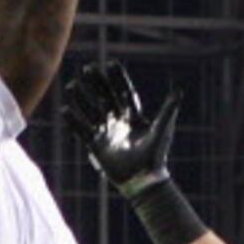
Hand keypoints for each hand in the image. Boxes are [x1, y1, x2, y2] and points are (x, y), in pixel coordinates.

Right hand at [64, 61, 179, 194]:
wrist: (143, 180)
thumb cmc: (155, 155)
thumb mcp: (162, 130)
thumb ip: (168, 109)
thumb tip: (179, 90)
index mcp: (133, 116)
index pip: (124, 92)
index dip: (118, 79)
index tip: (111, 63)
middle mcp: (119, 121)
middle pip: (105, 97)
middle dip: (96, 83)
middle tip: (87, 68)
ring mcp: (106, 133)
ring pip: (91, 111)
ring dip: (81, 98)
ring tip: (71, 85)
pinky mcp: (96, 145)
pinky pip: (82, 130)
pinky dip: (73, 121)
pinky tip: (64, 109)